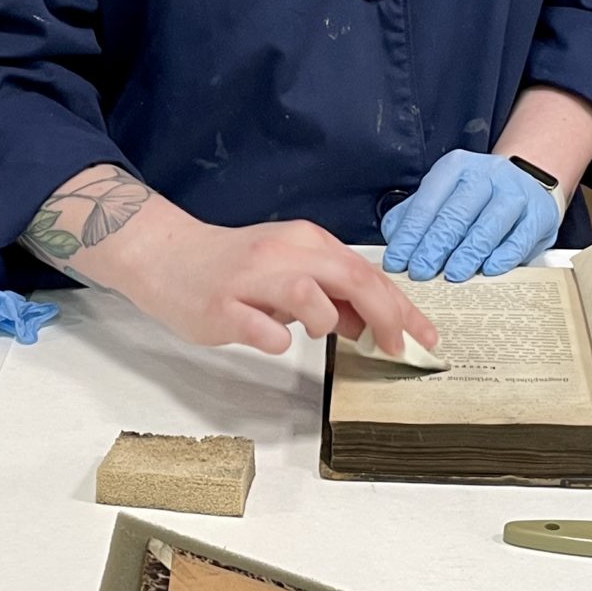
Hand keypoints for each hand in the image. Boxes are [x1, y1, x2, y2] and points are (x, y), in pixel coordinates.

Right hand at [116, 210, 440, 359]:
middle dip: (387, 317)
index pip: (367, 273)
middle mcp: (283, 253)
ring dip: (324, 322)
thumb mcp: (290, 271)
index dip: (401, 308)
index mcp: (305, 242)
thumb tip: (372, 324)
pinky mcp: (223, 307)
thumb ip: (332, 294)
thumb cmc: (234, 268)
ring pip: (310, 297)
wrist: (167, 256)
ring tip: (313, 330)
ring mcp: (251, 280)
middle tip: (400, 348)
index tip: (423, 337)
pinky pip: (263, 331)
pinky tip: (270, 336)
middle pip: (351, 280)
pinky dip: (275, 339)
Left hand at [381, 151, 561, 280]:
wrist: (527, 181)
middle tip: (421, 272)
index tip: (398, 261)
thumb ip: (416, 213)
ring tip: (452, 274)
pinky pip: (520, 237)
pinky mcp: (539, 214)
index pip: (427, 203)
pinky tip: (490, 269)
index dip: (410, 235)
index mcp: (455, 168)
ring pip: (488, 225)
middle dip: (434, 246)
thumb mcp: (444, 194)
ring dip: (468, 253)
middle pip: (456, 214)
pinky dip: (504, 255)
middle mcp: (486, 175)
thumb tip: (393, 237)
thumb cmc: (478, 196)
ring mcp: (515, 192)